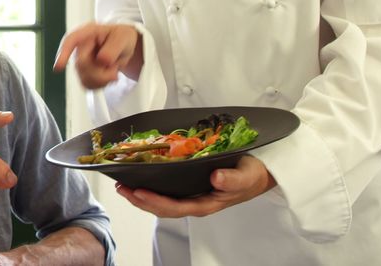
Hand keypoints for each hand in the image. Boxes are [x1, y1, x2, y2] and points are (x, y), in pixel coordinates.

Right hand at [53, 22, 141, 88]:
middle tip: (114, 71)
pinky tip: (107, 78)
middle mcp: (81, 46)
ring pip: (83, 77)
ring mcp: (81, 60)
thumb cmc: (122, 37)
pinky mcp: (84, 72)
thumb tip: (101, 60)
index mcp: (88, 33)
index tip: (59, 67)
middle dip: (99, 72)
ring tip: (113, 71)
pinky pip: (86, 84)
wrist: (125, 46)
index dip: (63, 54)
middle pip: (80, 65)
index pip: (71, 41)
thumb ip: (112, 48)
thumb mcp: (123, 38)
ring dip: (101, 80)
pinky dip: (99, 85)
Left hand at [115, 155, 275, 217]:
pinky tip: (139, 178)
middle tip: (121, 187)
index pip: (175, 207)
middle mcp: (195, 202)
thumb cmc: (253, 174)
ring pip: (161, 201)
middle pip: (162, 207)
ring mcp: (190, 196)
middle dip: (140, 200)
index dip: (155, 201)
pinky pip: (165, 191)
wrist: (259, 172)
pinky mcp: (188, 186)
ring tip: (123, 185)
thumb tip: (216, 178)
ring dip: (140, 195)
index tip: (139, 191)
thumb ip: (233, 179)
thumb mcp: (247, 175)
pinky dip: (150, 186)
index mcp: (206, 203)